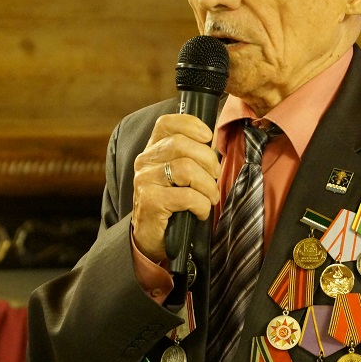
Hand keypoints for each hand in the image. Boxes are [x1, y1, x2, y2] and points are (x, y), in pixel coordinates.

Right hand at [132, 114, 220, 261]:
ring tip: (211, 198)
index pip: (167, 123)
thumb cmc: (172, 204)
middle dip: (208, 161)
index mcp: (153, 150)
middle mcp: (145, 161)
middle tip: (215, 178)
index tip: (208, 137)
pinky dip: (202, 205)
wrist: (151, 238)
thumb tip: (214, 142)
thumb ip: (190, 156)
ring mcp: (145, 180)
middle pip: (182, 145)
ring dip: (208, 186)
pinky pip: (187, 196)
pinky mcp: (150, 201)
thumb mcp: (179, 176)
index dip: (190, 124)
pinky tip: (200, 212)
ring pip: (186, 169)